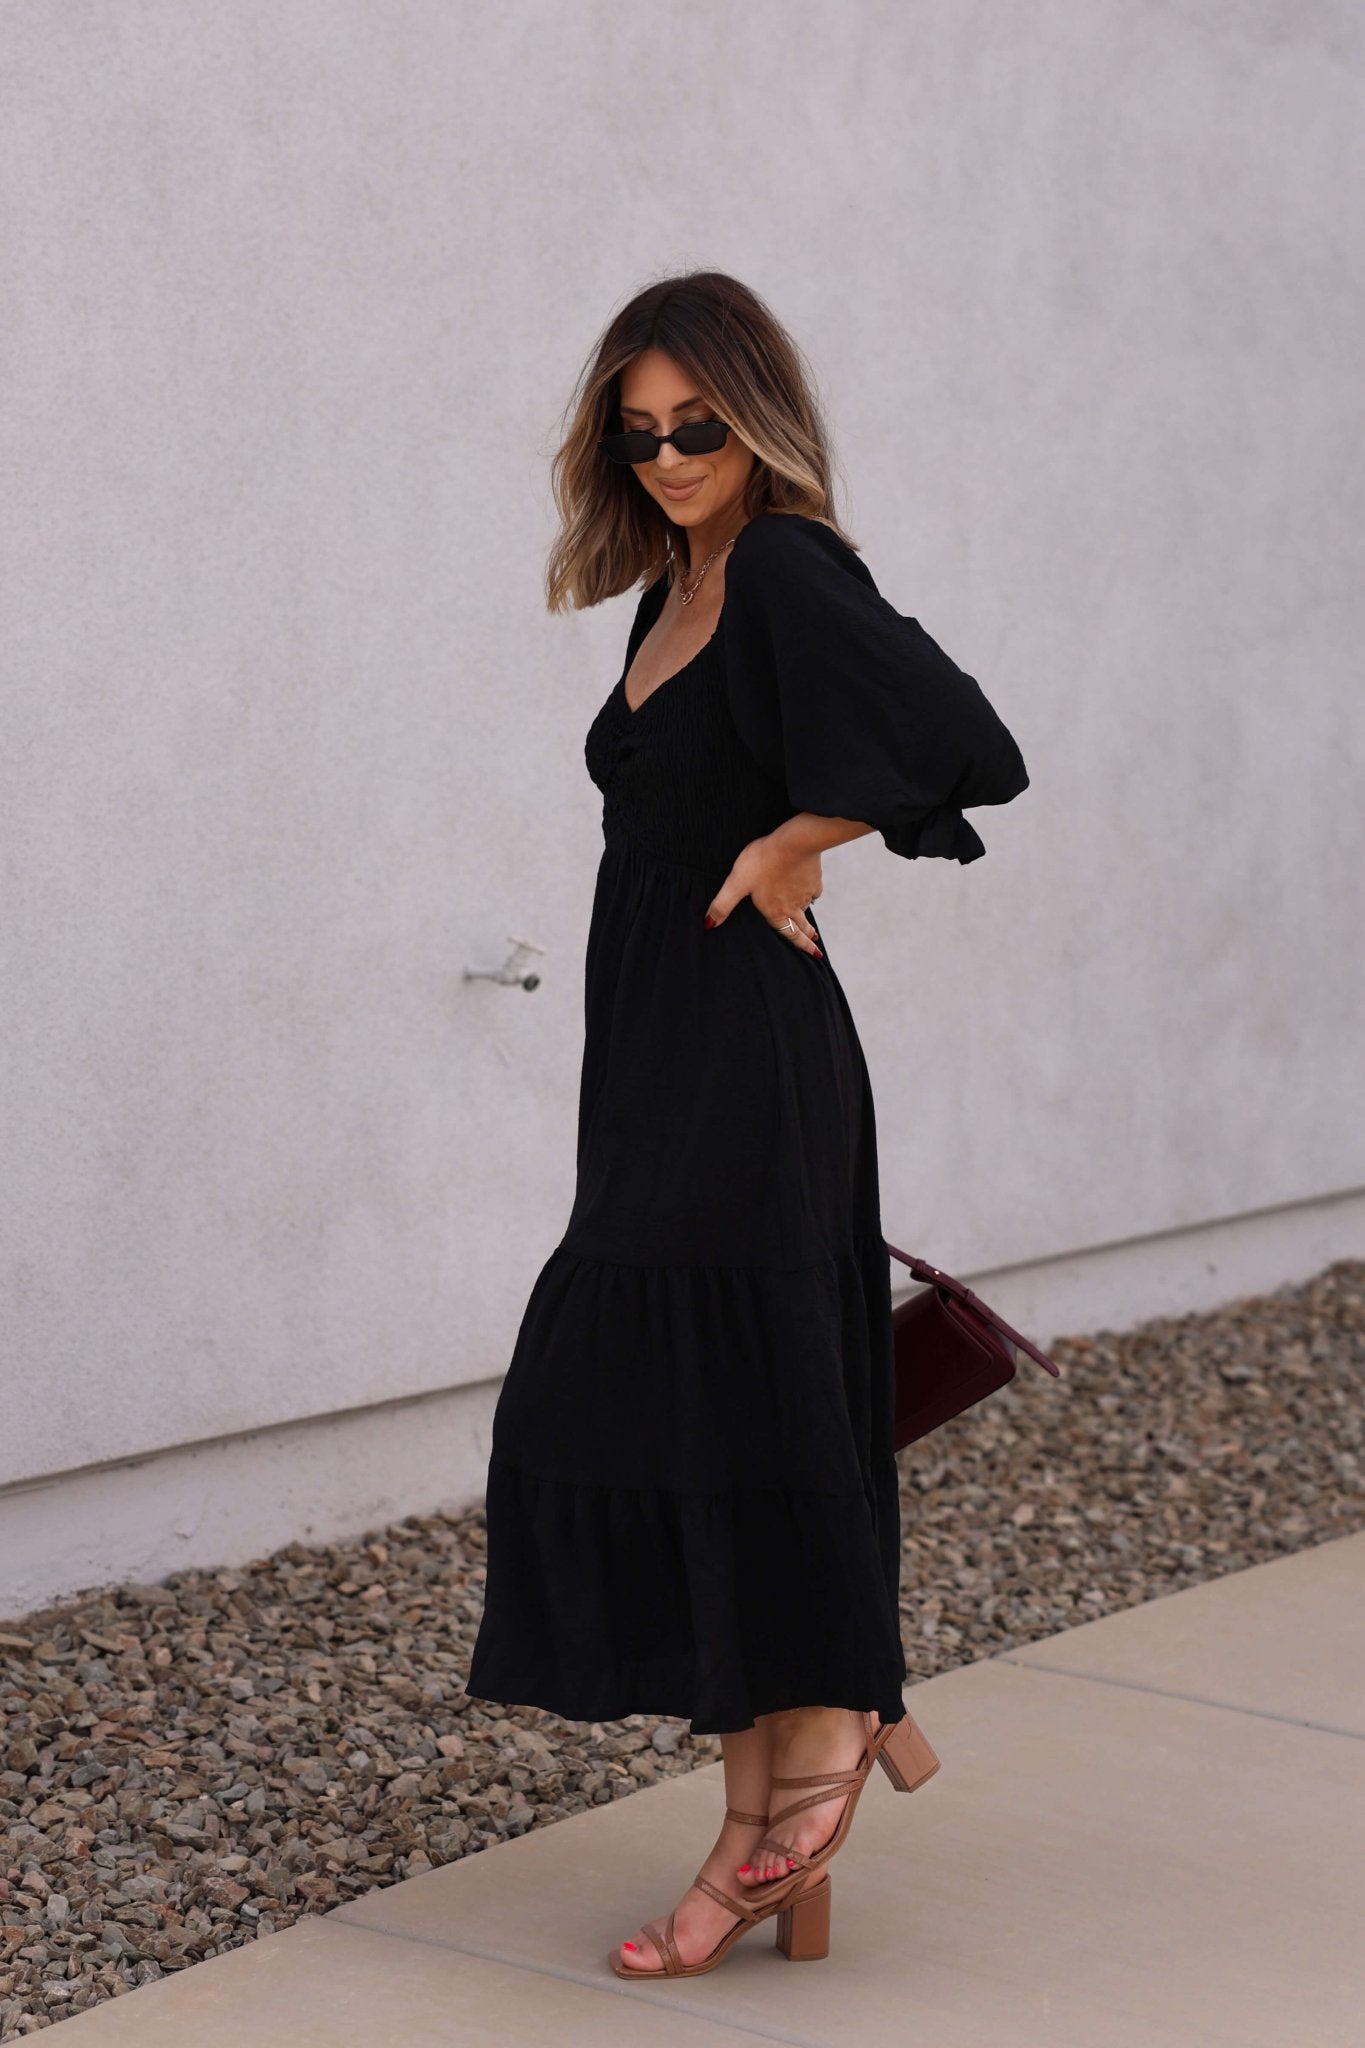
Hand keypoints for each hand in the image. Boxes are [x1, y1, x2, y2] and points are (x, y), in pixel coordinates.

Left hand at [704, 832, 824, 956]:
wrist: (794, 842)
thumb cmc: (763, 861)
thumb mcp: (737, 883)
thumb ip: (723, 904)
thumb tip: (709, 924)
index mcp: (776, 912)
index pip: (789, 934)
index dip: (800, 946)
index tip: (813, 954)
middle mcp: (794, 906)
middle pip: (802, 926)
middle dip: (807, 937)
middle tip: (815, 947)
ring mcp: (805, 891)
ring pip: (807, 908)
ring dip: (808, 917)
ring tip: (810, 922)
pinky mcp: (813, 877)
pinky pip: (813, 890)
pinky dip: (812, 894)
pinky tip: (810, 891)